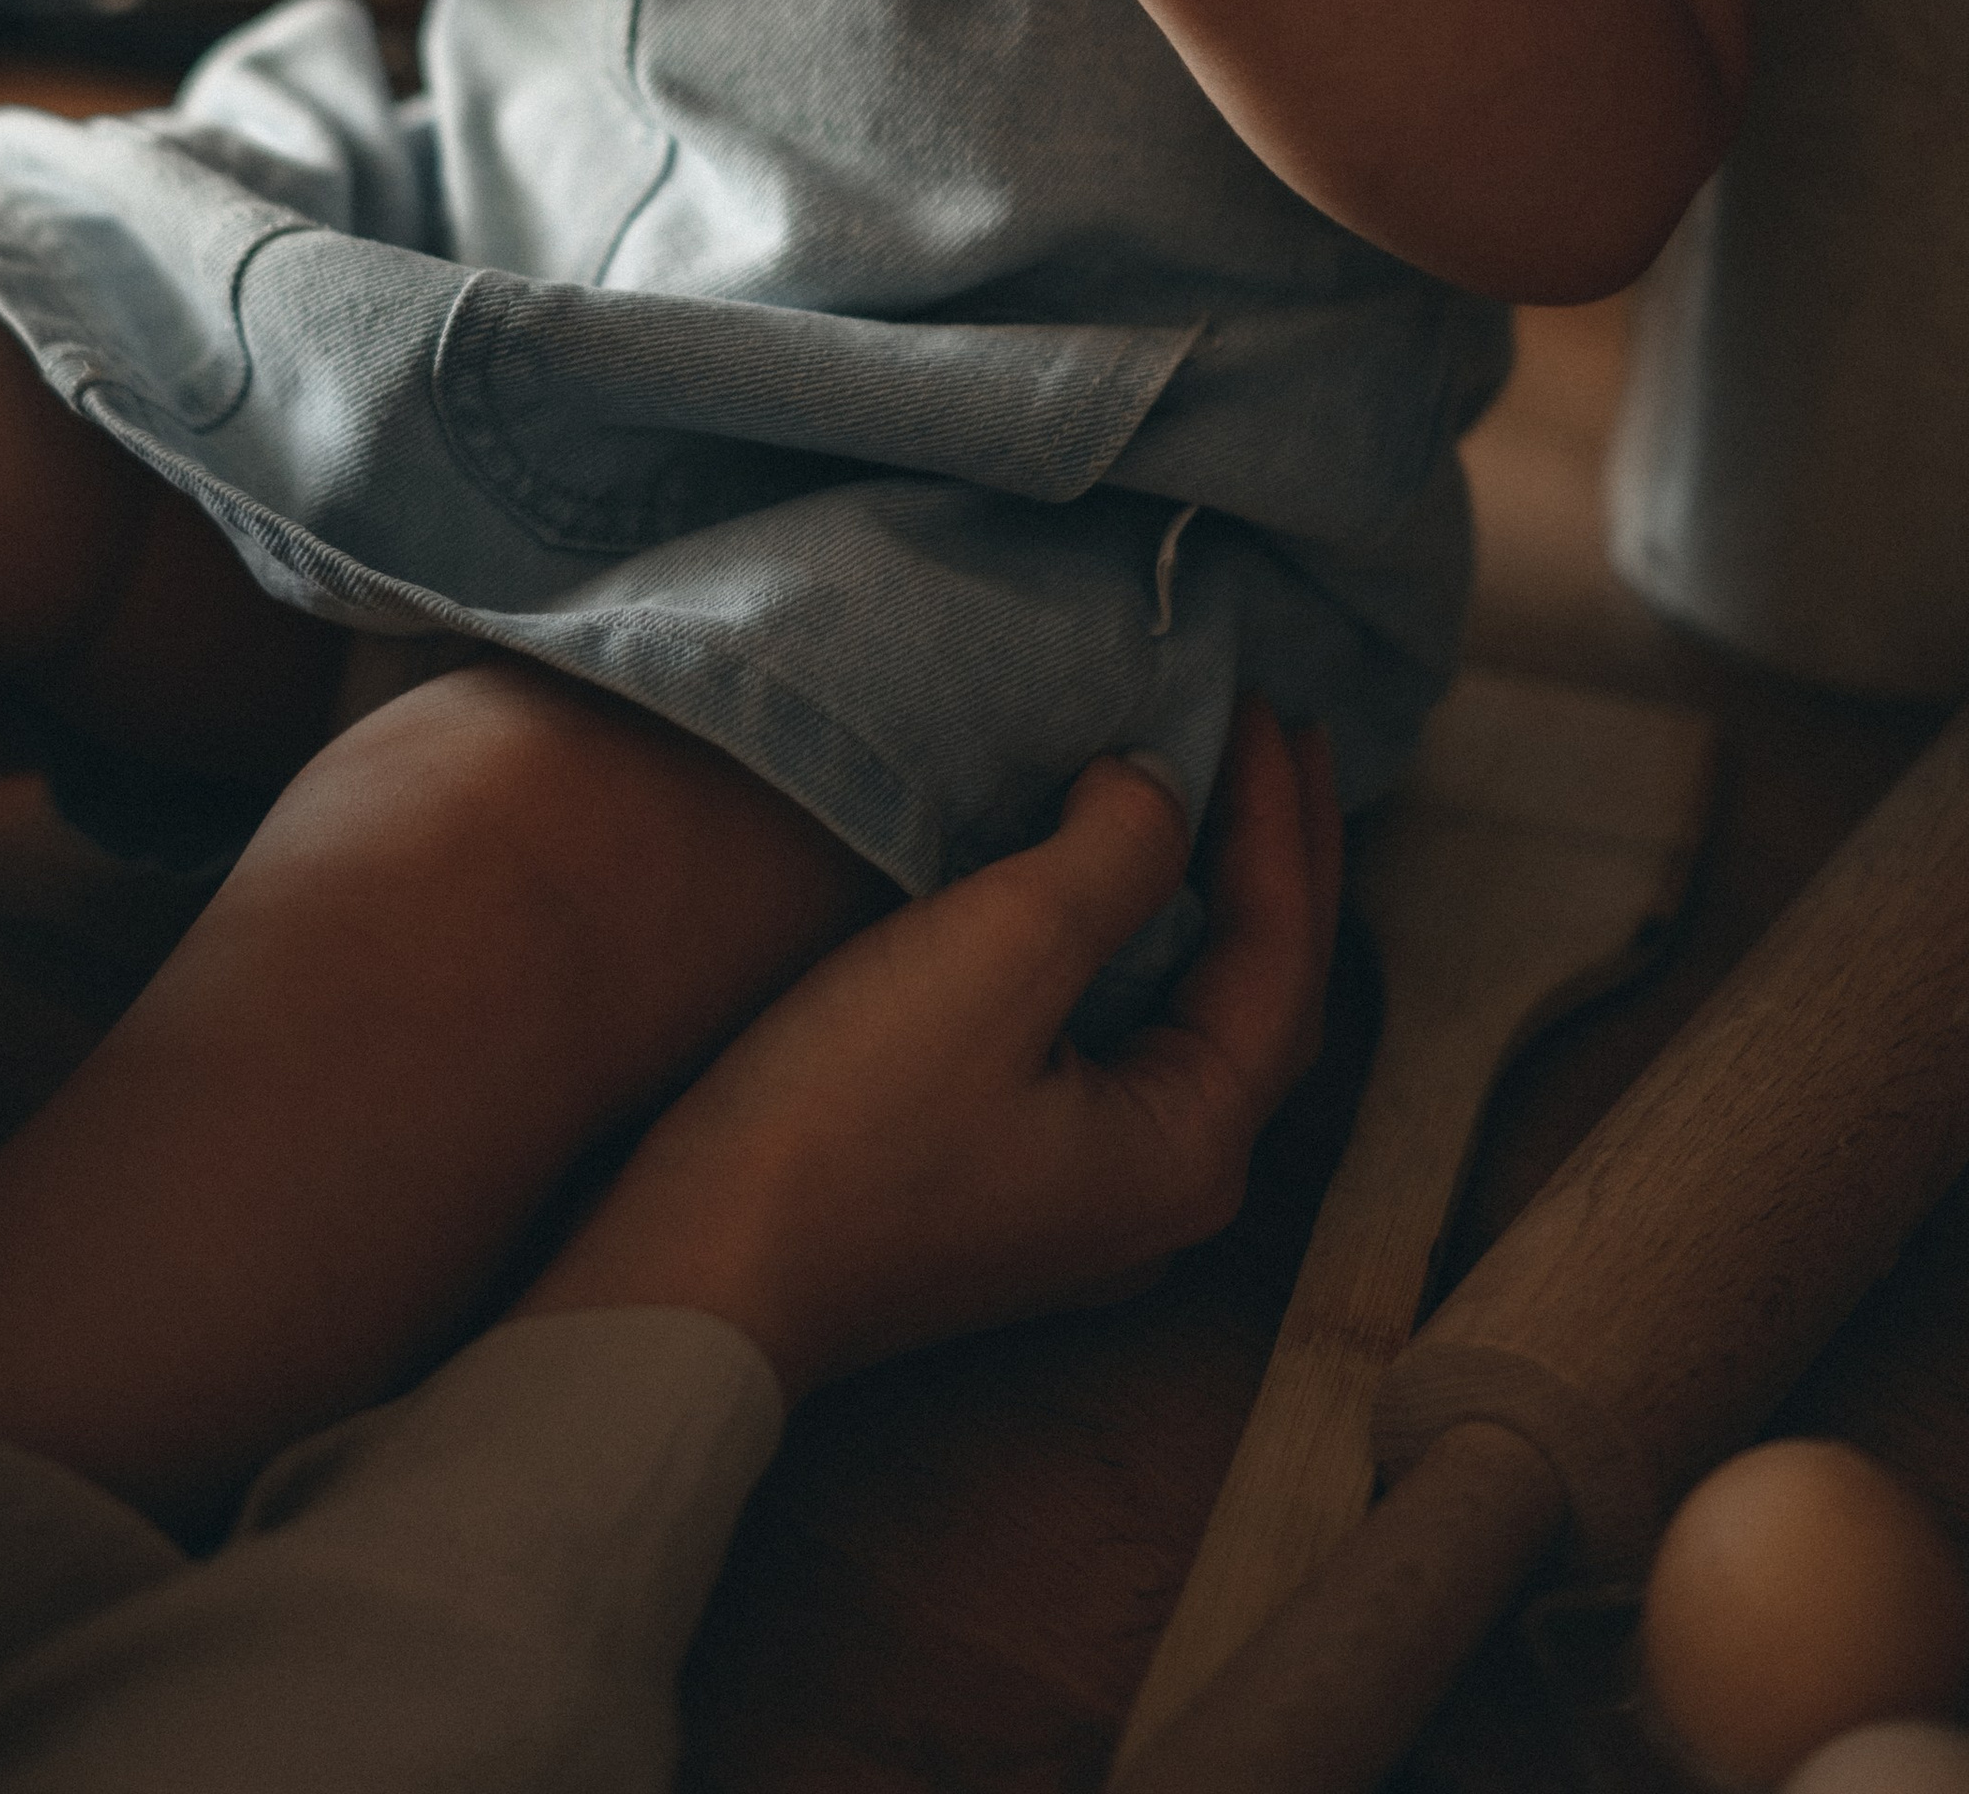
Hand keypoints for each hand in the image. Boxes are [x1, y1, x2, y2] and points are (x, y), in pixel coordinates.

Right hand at [524, 699, 1341, 1399]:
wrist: (695, 1281)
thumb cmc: (848, 1121)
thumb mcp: (999, 952)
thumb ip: (1114, 853)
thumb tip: (1161, 786)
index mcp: (1191, 1146)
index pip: (1283, 951)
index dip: (1280, 816)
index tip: (1262, 697)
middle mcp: (1166, 1190)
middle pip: (1261, 993)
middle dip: (1277, 858)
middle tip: (1280, 732)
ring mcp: (1087, 1200)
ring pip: (1193, 1016)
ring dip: (1211, 898)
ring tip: (1215, 793)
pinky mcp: (1012, 1184)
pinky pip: (1124, 1037)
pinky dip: (1143, 944)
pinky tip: (1107, 893)